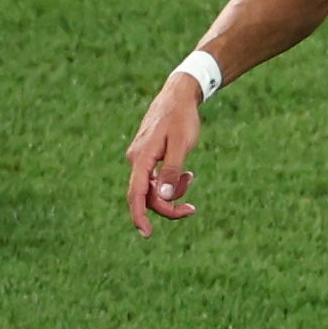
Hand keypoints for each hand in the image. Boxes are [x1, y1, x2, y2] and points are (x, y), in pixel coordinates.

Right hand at [125, 79, 205, 232]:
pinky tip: (187, 174)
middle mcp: (136, 159)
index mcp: (141, 158)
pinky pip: (155, 178)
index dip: (139, 216)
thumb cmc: (182, 118)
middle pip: (146, 195)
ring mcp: (140, 158)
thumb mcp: (182, 145)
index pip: (136, 194)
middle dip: (167, 207)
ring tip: (191, 177)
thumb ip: (172, 171)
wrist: (179, 94)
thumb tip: (164, 198)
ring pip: (152, 188)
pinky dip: (170, 181)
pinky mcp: (147, 156)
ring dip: (172, 192)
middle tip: (192, 210)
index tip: (147, 233)